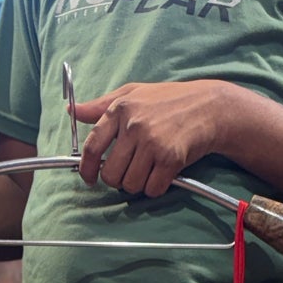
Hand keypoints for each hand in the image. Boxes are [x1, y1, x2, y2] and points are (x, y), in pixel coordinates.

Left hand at [74, 81, 231, 195]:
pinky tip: (163, 173)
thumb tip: (73, 111)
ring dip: (138, 184)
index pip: (92, 146)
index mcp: (121, 109)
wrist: (209, 106)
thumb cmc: (169, 100)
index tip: (89, 178)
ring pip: (130, 185)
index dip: (86, 168)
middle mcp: (134, 125)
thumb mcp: (133, 93)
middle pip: (111, 174)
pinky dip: (156, 187)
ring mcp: (153, 142)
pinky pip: (152, 189)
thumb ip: (102, 105)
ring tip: (148, 169)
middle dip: (118, 179)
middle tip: (130, 171)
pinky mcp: (170, 159)